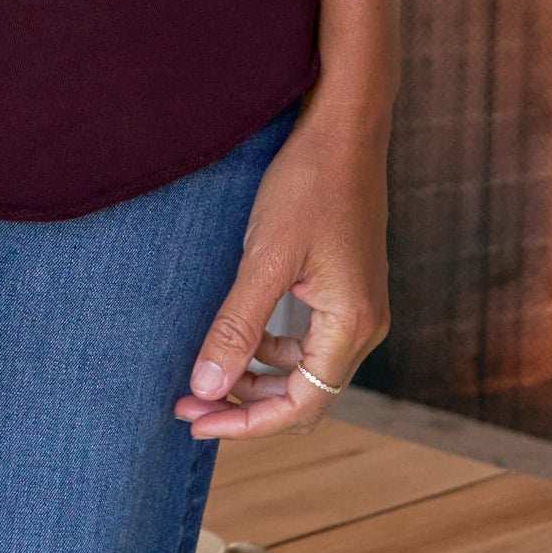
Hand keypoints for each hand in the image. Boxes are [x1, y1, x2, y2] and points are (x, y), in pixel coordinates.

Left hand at [175, 96, 390, 439]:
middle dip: (245, 406)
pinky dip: (270, 348)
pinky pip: (308, 339)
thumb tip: (206, 386)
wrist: (344, 127)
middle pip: (304, 394)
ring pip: (304, 369)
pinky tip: (237, 334)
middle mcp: (364, 325)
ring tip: (205, 373)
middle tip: (187, 403)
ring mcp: (357, 306)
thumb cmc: (308, 184)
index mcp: (352, 325)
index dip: (247, 425)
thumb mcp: (264, 258)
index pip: (302, 406)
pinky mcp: (344, 287)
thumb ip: (237, 326)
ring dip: (256, 377)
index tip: (195, 420)